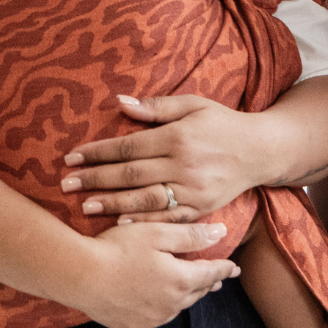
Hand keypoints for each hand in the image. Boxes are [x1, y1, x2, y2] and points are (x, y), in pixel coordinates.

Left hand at [60, 95, 266, 222]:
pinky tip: (120, 225)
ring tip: (84, 206)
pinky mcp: (202, 209)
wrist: (261, 150)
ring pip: (146, 200)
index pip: (127, 147)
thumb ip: (155, 107)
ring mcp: (194, 190)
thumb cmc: (220, 122)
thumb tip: (118, 102)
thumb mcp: (192, 104)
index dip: (97, 153)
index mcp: (177, 137)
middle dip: (95, 179)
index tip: (71, 158)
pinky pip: (169, 218)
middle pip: (131, 175)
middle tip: (65, 184)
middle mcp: (184, 165)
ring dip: (113, 204)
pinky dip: (144, 223)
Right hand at [71, 220, 239, 327]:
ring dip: (182, 295)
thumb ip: (189, 235)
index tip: (234, 267)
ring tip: (182, 287)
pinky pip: (154, 317)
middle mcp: (172, 304)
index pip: (212, 273)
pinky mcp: (133, 326)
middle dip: (206, 283)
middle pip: (197, 292)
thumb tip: (221, 233)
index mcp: (181, 280)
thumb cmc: (116, 248)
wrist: (79, 275)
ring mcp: (152, 319)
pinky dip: (159, 307)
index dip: (224, 268)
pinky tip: (152, 299)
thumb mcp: (154, 234)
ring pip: (176, 306)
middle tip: (213, 277)